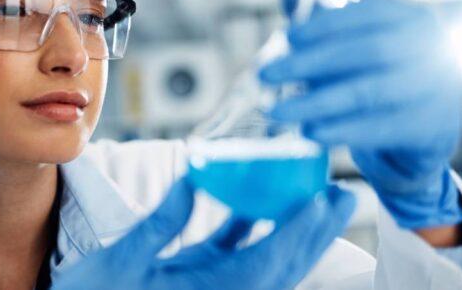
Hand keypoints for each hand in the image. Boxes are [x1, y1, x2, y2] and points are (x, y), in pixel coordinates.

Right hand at [52, 178, 355, 289]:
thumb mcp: (118, 263)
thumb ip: (159, 225)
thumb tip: (193, 181)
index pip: (266, 264)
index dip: (300, 231)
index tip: (324, 199)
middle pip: (282, 266)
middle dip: (316, 231)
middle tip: (343, 195)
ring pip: (267, 261)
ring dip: (293, 229)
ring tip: (316, 194)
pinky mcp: (202, 281)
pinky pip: (239, 256)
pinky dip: (253, 230)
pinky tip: (257, 202)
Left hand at [259, 0, 461, 229]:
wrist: (427, 131)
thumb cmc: (385, 78)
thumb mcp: (358, 46)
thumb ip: (327, 23)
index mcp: (411, 20)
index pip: (367, 14)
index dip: (325, 25)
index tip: (287, 37)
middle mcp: (429, 49)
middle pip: (365, 52)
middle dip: (310, 63)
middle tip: (264, 74)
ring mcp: (435, 89)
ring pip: (368, 93)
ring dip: (316, 102)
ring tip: (276, 111)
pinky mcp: (429, 128)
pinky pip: (378, 129)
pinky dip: (340, 131)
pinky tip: (309, 133)